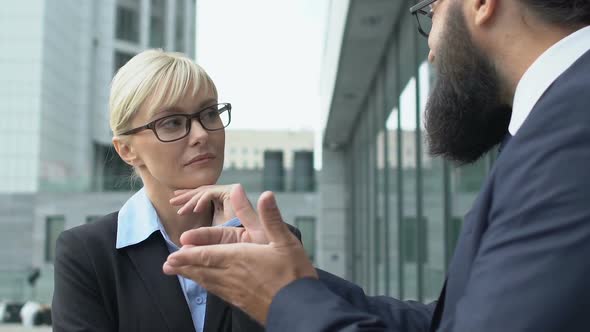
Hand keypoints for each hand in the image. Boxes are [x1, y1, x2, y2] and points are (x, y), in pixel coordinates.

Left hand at [163, 185, 317, 324]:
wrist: (300, 309)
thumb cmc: (294, 274)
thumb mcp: (286, 241)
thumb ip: (271, 217)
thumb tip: (265, 194)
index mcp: (241, 258)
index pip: (207, 255)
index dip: (188, 255)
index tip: (172, 254)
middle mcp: (233, 275)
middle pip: (202, 269)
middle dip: (183, 266)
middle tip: (166, 264)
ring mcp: (236, 291)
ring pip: (208, 282)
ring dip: (191, 276)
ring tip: (178, 273)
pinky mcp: (242, 302)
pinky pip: (218, 292)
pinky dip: (206, 286)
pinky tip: (206, 285)